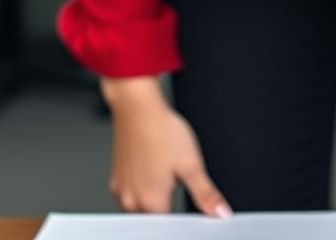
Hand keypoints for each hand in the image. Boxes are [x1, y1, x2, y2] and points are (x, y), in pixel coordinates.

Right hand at [102, 76, 232, 216]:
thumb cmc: (161, 131)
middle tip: (175, 176)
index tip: (185, 202)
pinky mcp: (116, 175)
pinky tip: (152, 163)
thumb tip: (220, 212)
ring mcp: (121, 188)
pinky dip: (142, 184)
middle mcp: (131, 200)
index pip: (167, 227)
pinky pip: (130, 190)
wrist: (137, 107)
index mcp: (151, 203)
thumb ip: (205, 193)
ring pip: (140, 205)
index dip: (181, 219)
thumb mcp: (192, 164)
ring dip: (153, 195)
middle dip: (166, 204)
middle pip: (153, 217)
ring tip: (163, 166)